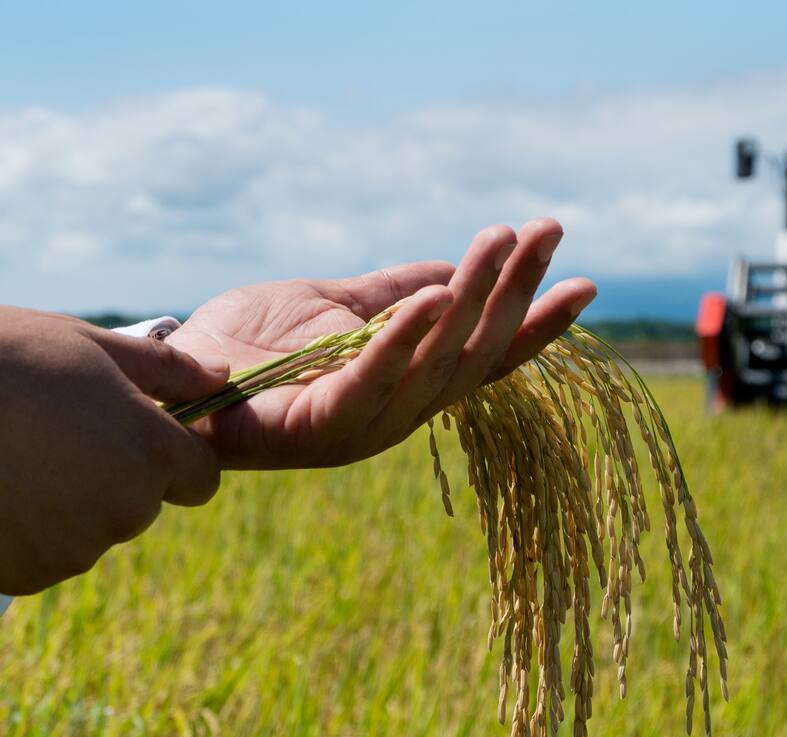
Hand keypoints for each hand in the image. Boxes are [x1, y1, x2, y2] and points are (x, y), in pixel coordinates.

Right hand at [0, 306, 227, 595]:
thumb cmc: (1, 360)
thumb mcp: (86, 345)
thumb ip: (164, 370)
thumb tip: (221, 377)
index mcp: (151, 453)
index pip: (200, 479)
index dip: (172, 457)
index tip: (131, 435)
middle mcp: (125, 509)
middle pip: (143, 504)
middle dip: (113, 476)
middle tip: (53, 435)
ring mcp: (74, 549)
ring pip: (92, 532)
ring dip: (66, 505)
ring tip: (17, 457)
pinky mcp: (27, 575)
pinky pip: (45, 557)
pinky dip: (26, 533)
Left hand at [166, 219, 595, 468]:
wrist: (176, 380)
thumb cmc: (255, 345)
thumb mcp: (338, 306)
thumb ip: (393, 294)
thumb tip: (453, 270)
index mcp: (410, 386)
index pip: (488, 356)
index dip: (537, 322)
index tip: (584, 281)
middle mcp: (400, 413)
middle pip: (476, 353)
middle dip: (516, 292)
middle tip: (547, 233)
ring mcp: (366, 425)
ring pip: (437, 360)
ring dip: (474, 297)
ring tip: (500, 242)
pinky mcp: (323, 427)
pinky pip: (375, 379)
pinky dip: (408, 340)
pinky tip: (439, 296)